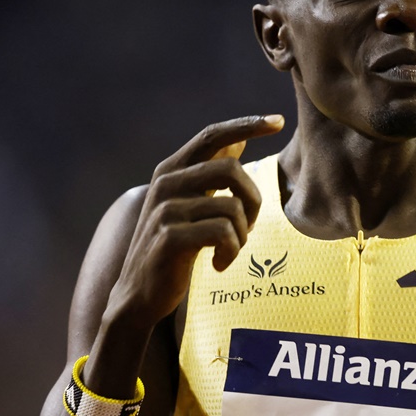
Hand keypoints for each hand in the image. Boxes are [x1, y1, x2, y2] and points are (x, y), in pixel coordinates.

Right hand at [108, 114, 284, 328]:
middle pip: (231, 169)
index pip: (212, 135)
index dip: (247, 125)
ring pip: (233, 207)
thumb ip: (210, 173)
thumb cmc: (172, 248)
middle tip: (250, 226)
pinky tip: (218, 264)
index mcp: (171, 170)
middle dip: (254, 199)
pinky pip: (224, 233)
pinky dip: (231, 251)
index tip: (278, 121)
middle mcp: (166, 183)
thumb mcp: (188, 204)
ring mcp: (166, 210)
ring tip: (228, 250)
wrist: (138, 294)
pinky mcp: (170, 238)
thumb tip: (239, 139)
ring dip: (243, 234)